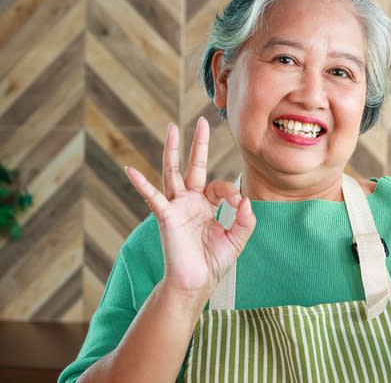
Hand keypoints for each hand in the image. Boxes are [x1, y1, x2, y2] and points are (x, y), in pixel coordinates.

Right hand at [125, 117, 255, 299]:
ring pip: (173, 173)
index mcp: (207, 206)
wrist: (197, 284)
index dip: (230, 191)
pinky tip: (131, 170)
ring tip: (171, 128)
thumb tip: (245, 199)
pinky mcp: (166, 217)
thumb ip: (245, 219)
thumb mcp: (238, 239)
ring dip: (173, 151)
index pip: (218, 186)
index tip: (237, 204)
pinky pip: (153, 198)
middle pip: (193, 166)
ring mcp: (177, 207)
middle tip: (202, 121)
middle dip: (198, 145)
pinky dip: (141, 184)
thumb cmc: (214, 262)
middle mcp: (190, 202)